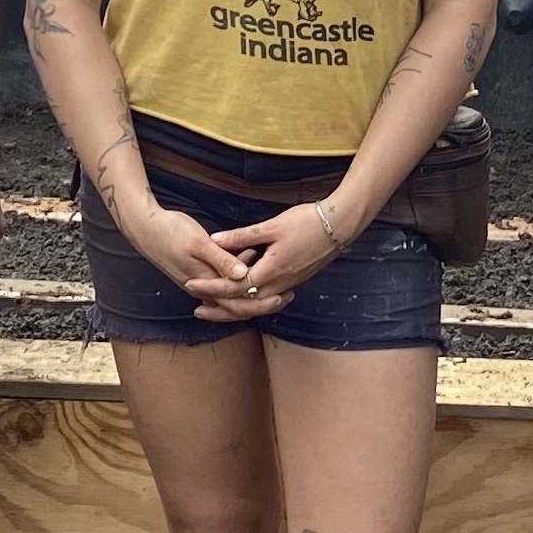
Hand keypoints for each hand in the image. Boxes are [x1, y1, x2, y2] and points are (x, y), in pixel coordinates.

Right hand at [124, 194, 278, 319]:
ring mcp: (200, 283)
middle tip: (286, 296)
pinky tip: (250, 261)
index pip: (237, 304)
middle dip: (261, 302)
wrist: (144, 228)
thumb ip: (221, 260)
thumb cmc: (171, 232)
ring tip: (275, 284)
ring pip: (230, 296)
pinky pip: (223, 285)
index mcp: (205, 283)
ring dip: (251, 291)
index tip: (281, 296)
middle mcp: (203, 289)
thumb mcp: (199, 242)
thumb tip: (243, 276)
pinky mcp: (198, 274)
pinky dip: (239, 280)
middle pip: (237, 306)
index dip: (261, 303)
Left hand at [207, 196, 358, 306]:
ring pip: (257, 305)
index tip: (191, 284)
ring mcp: (289, 284)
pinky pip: (268, 298)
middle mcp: (280, 283)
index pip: (234, 287)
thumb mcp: (271, 226)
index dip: (210, 287)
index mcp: (271, 270)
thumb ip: (242, 236)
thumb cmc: (307, 222)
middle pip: (244, 306)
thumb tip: (214, 240)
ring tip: (217, 306)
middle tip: (198, 310)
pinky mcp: (295, 280)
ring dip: (236, 307)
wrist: (341, 226)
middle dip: (219, 309)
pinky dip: (252, 300)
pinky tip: (244, 294)